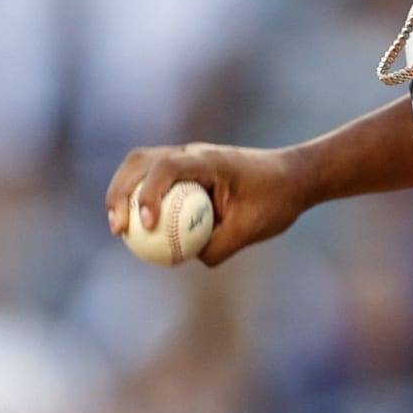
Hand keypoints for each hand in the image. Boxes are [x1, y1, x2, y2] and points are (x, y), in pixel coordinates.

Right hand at [106, 142, 304, 266]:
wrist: (294, 178)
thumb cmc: (277, 199)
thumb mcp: (251, 229)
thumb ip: (219, 246)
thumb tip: (186, 258)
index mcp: (209, 160)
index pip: (166, 167)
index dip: (149, 194)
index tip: (147, 224)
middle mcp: (193, 153)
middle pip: (140, 161)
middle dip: (120, 192)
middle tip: (118, 228)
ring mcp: (188, 159)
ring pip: (141, 166)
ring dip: (123, 192)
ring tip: (119, 228)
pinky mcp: (187, 172)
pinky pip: (155, 182)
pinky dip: (140, 199)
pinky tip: (138, 229)